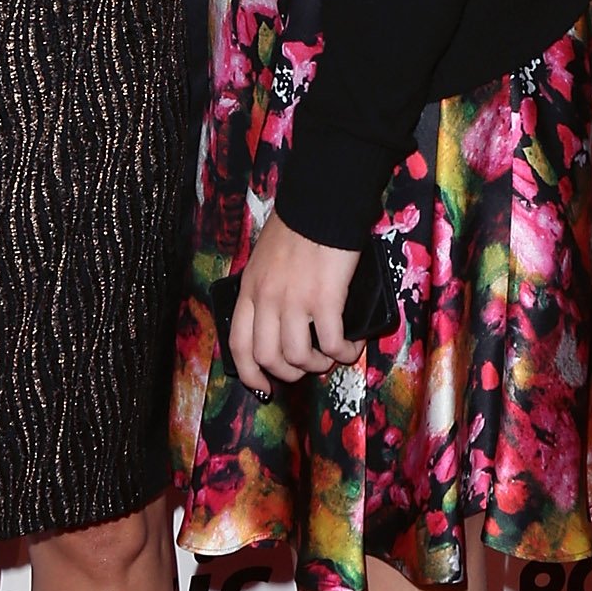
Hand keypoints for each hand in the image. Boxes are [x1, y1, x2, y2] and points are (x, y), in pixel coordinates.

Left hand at [230, 215, 362, 391]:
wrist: (321, 203)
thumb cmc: (297, 227)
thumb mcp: (264, 260)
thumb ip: (265, 288)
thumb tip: (277, 317)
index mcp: (249, 290)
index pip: (239, 345)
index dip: (251, 374)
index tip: (265, 387)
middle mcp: (266, 300)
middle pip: (268, 357)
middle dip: (290, 373)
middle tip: (308, 367)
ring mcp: (294, 300)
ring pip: (299, 356)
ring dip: (319, 364)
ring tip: (332, 355)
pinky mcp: (325, 299)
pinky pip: (331, 342)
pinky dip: (343, 352)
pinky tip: (352, 346)